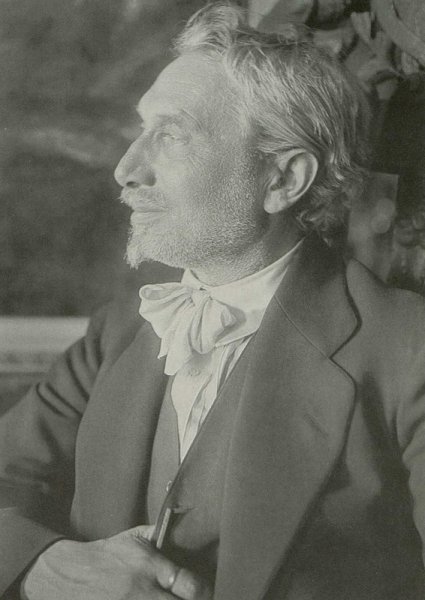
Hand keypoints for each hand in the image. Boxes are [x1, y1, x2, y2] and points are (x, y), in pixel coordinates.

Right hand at [22, 525, 211, 599]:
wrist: (69, 575)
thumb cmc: (108, 555)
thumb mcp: (134, 538)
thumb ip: (160, 534)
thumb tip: (186, 522)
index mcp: (150, 566)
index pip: (191, 586)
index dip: (206, 592)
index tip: (207, 592)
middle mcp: (142, 592)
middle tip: (198, 599)